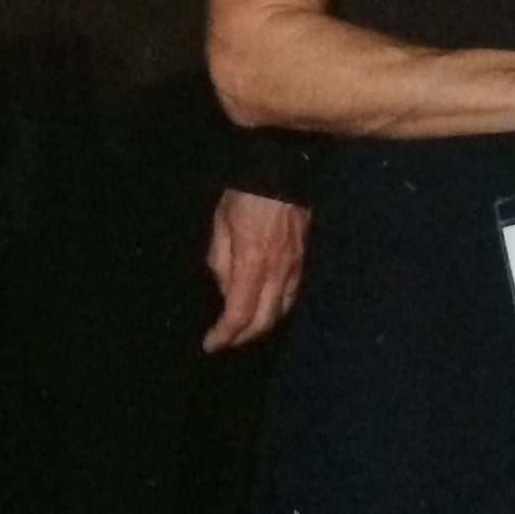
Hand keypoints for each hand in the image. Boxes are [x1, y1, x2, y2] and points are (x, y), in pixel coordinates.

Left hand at [202, 190, 307, 349]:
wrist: (280, 170)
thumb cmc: (244, 194)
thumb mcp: (220, 223)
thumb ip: (221, 260)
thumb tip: (223, 289)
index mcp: (252, 263)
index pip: (239, 314)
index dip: (224, 334)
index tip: (210, 343)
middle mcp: (277, 272)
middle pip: (263, 321)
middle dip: (242, 338)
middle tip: (224, 342)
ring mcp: (295, 267)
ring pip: (281, 311)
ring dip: (261, 326)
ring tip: (243, 330)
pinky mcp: (304, 259)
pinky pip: (293, 295)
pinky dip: (278, 309)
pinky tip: (268, 309)